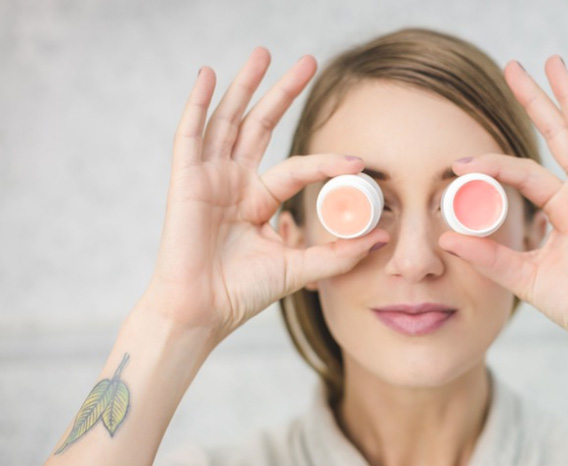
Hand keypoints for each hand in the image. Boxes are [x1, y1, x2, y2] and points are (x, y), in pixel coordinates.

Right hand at [144, 48, 387, 341]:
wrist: (203, 312)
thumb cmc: (243, 293)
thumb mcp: (299, 269)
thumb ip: (338, 253)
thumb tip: (383, 236)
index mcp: (259, 201)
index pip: (297, 168)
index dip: (326, 163)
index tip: (357, 160)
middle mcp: (234, 183)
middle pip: (261, 127)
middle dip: (283, 93)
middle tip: (309, 62)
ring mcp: (209, 177)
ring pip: (229, 120)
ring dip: (246, 85)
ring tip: (264, 52)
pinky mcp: (185, 179)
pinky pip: (190, 133)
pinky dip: (197, 102)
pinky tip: (208, 74)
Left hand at [439, 57, 567, 351]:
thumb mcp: (523, 276)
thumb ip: (488, 256)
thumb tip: (446, 238)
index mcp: (560, 208)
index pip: (521, 172)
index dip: (491, 165)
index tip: (458, 163)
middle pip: (556, 134)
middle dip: (535, 100)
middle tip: (513, 66)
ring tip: (552, 63)